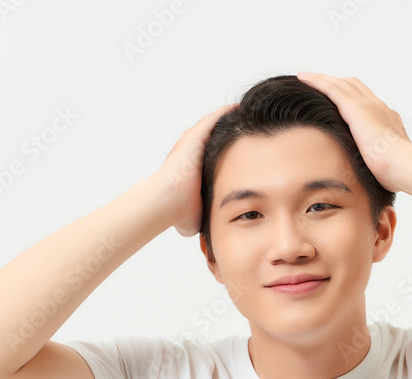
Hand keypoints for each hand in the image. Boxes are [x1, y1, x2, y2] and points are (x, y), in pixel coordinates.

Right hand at [157, 102, 238, 236]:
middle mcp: (190, 154)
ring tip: (244, 113)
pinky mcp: (193, 138)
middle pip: (212, 138)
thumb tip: (209, 236)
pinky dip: (225, 113)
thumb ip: (204, 219)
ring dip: (227, 120)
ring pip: (212, 126)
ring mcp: (190, 144)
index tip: (240, 152)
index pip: (211, 158)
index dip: (225, 153)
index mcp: (191, 170)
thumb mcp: (195, 218)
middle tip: (246, 127)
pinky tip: (238, 108)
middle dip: (227, 133)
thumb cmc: (177, 213)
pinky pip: (213, 120)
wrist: (165, 202)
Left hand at [296, 71, 411, 191]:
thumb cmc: (396, 171)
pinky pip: (332, 89)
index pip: (366, 100)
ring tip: (305, 77)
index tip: (337, 96)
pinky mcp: (356, 108)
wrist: (402, 165)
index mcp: (386, 118)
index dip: (350, 94)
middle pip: (352, 86)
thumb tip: (370, 171)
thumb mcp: (386, 162)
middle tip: (317, 81)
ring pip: (340, 84)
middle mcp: (378, 107)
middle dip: (335, 82)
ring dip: (322, 78)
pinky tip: (304, 78)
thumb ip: (376, 160)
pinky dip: (317, 81)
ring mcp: (367, 105)